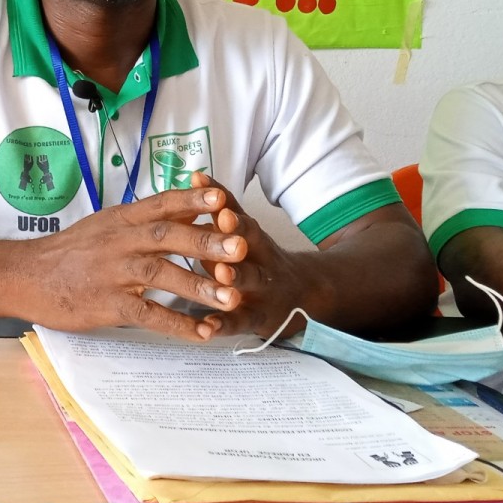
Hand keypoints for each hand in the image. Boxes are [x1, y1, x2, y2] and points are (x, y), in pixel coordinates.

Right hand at [17, 186, 247, 339]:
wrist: (26, 276)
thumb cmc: (70, 251)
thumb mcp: (106, 225)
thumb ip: (145, 219)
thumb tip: (187, 207)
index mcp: (121, 219)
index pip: (161, 203)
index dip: (192, 199)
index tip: (224, 198)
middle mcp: (120, 241)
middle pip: (168, 236)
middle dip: (206, 240)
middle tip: (241, 246)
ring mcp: (113, 272)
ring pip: (161, 274)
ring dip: (199, 286)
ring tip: (232, 297)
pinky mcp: (107, 304)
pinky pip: (146, 314)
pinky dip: (176, 324)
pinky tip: (202, 332)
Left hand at [189, 172, 320, 337]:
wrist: (308, 295)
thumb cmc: (261, 258)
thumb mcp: (248, 232)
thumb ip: (224, 206)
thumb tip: (194, 175)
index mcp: (254, 238)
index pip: (243, 219)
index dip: (230, 211)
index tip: (214, 200)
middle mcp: (261, 261)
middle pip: (251, 247)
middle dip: (235, 238)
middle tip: (220, 227)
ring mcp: (262, 291)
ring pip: (249, 283)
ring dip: (234, 278)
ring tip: (219, 275)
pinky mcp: (258, 319)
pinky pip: (240, 322)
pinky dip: (224, 325)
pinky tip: (207, 327)